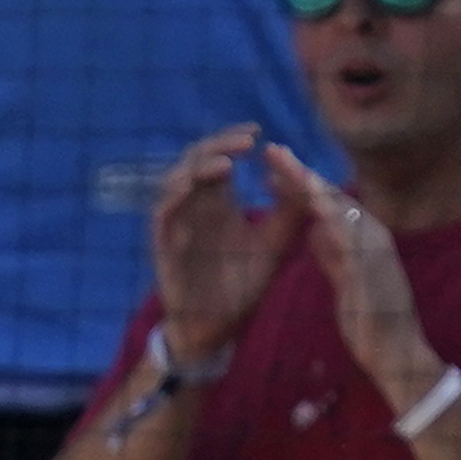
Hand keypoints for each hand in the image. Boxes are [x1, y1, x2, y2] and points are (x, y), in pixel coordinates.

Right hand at [149, 126, 306, 367]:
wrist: (221, 326)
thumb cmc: (244, 283)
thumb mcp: (275, 243)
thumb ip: (290, 211)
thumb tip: (299, 175)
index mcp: (217, 200)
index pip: (218, 156)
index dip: (232, 139)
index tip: (257, 132)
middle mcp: (194, 205)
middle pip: (196, 159)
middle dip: (218, 146)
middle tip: (246, 143)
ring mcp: (177, 222)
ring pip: (175, 180)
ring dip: (197, 168)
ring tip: (226, 166)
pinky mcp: (164, 244)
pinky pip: (161, 213)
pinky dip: (173, 196)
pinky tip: (191, 187)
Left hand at [265, 146, 440, 398]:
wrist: (397, 356)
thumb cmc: (372, 324)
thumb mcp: (344, 283)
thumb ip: (331, 256)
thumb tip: (314, 232)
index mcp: (365, 240)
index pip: (330, 205)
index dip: (302, 186)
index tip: (275, 171)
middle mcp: (373, 235)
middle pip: (331, 196)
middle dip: (300, 173)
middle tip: (272, 151)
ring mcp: (374, 247)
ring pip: (337, 205)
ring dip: (307, 183)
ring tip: (281, 162)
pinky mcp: (371, 263)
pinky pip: (345, 231)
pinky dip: (324, 211)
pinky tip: (304, 197)